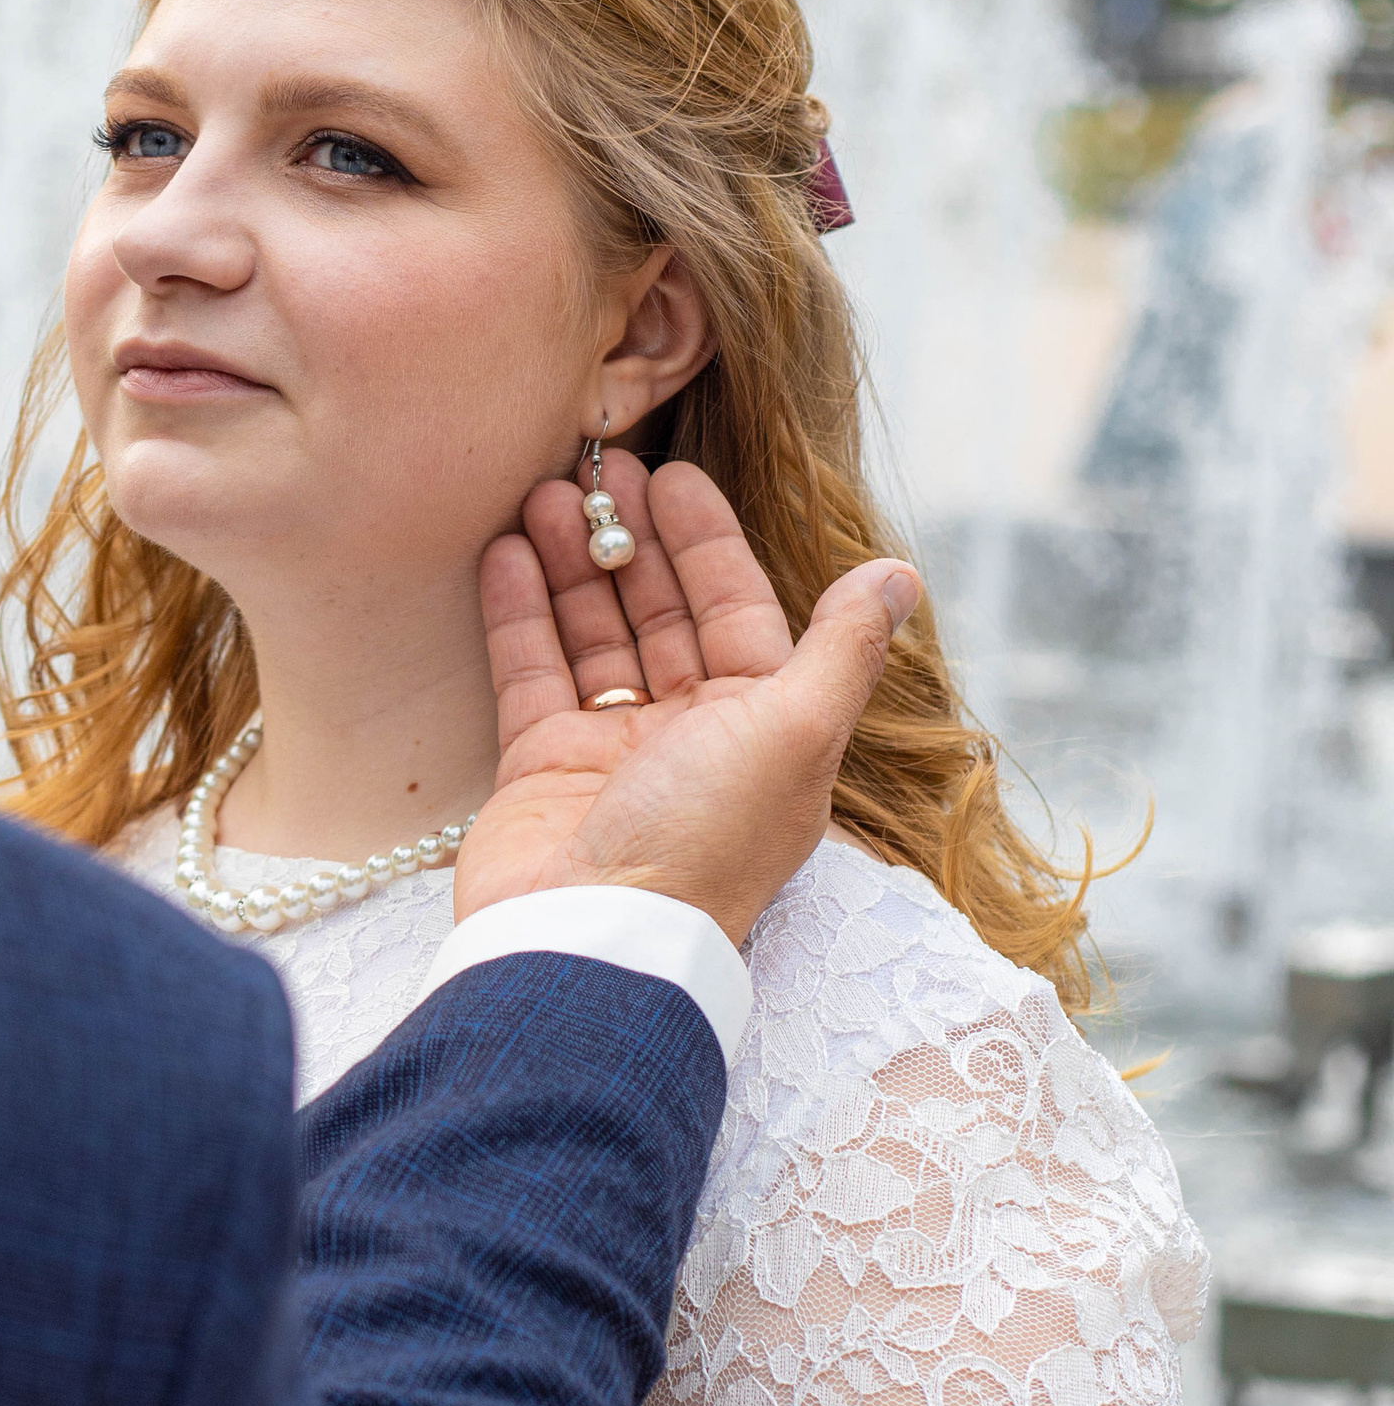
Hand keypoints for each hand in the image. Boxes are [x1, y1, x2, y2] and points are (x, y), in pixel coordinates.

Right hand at [451, 454, 918, 946]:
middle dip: (633, 539)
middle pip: (662, 613)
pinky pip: (530, 670)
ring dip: (571, 561)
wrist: (593, 937)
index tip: (672, 474)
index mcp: (762, 729)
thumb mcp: (796, 733)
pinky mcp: (540, 766)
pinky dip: (518, 610)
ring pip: (594, 633)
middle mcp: (691, 736)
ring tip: (541, 493)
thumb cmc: (704, 840)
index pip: (736, 610)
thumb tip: (900, 573)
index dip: (708, 540)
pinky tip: (504, 550)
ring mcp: (612, 750)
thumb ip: (842, 648)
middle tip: (599, 468)